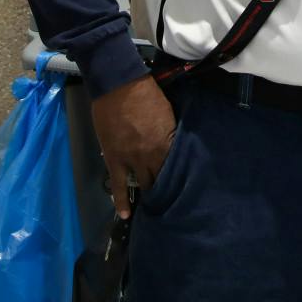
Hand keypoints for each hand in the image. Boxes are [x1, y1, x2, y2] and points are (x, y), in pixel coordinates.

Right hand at [89, 76, 175, 218]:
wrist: (119, 86)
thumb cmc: (147, 94)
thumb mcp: (168, 114)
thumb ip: (169, 134)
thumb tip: (173, 146)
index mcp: (167, 143)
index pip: (177, 167)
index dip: (181, 178)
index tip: (186, 187)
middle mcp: (152, 156)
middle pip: (162, 179)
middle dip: (167, 189)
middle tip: (172, 200)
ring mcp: (133, 160)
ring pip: (143, 184)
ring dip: (149, 194)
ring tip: (155, 207)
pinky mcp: (115, 160)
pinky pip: (118, 185)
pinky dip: (121, 201)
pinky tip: (126, 215)